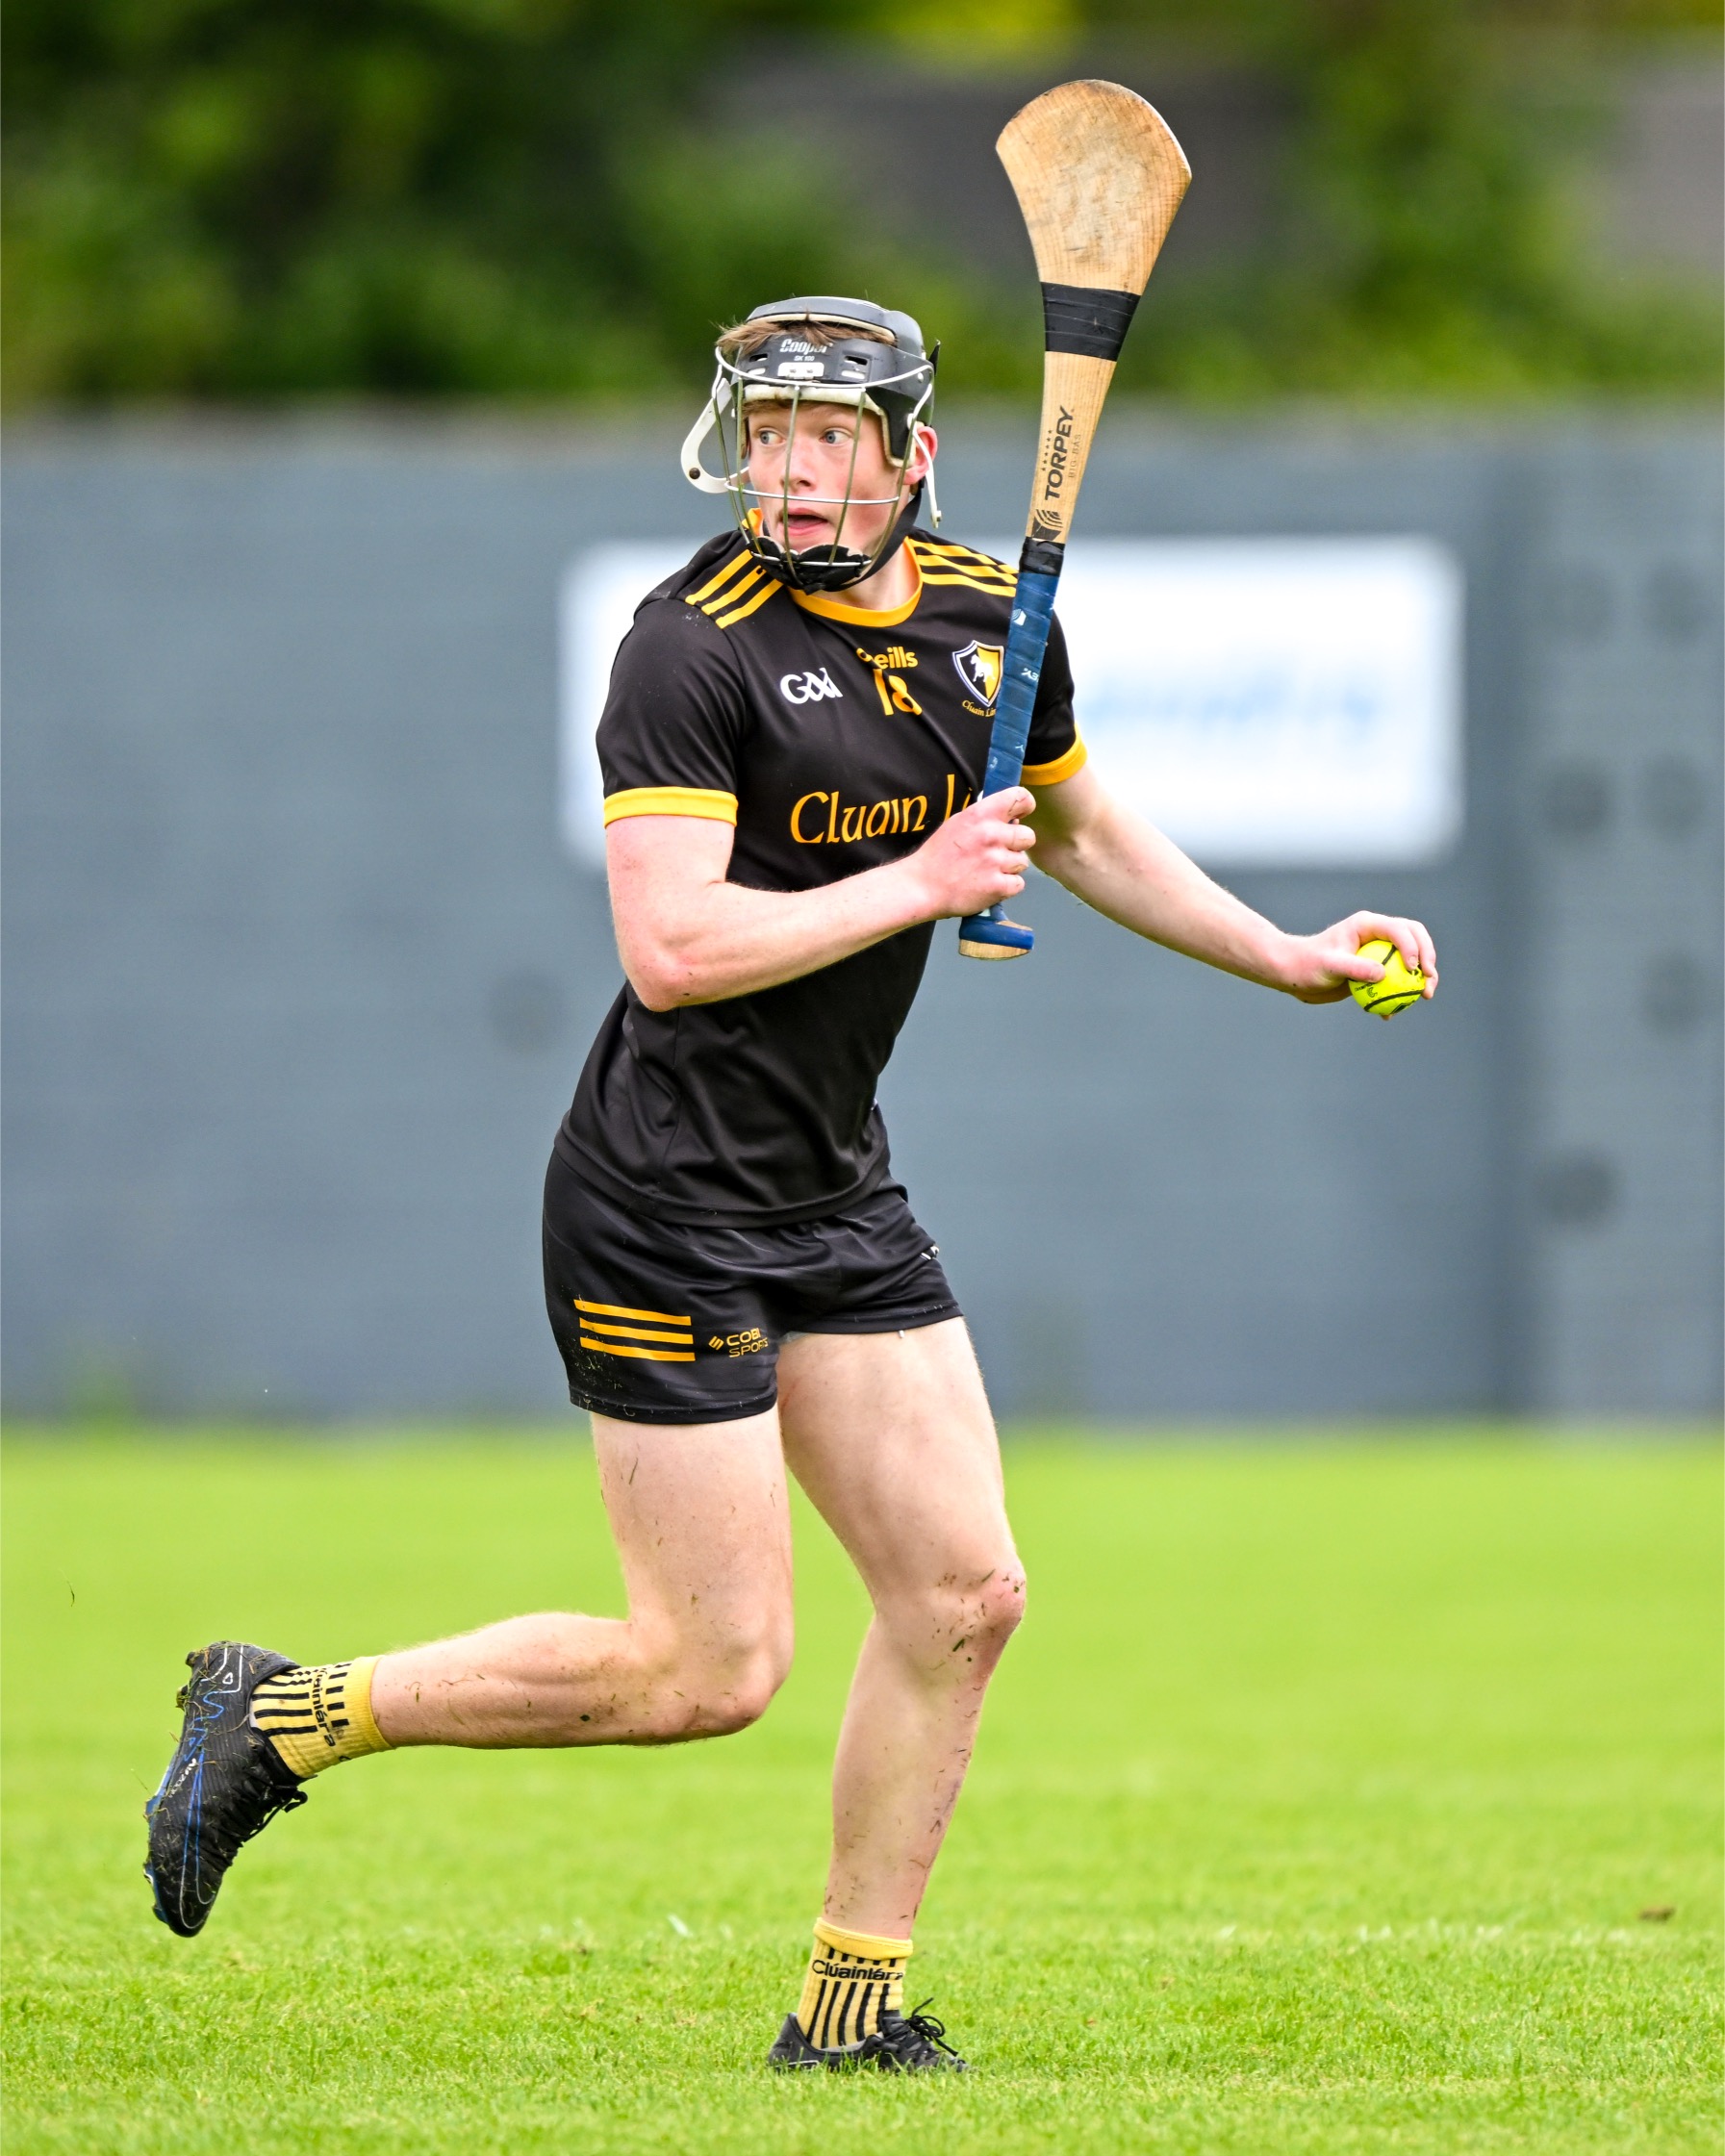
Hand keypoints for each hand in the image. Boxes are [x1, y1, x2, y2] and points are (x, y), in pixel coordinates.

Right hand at [904, 787, 1036, 919]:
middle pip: (1028, 836)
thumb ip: (985, 819)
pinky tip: (988, 885)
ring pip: (1023, 862)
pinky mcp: (998, 886)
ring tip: (987, 871)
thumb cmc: (939, 855)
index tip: (1020, 815)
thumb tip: (1012, 820)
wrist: (922, 887)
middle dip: (1016, 845)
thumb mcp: (958, 823)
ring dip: (1009, 868)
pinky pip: (1018, 884)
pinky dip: (1006, 887)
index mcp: (981, 814)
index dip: (1025, 806)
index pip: (1020, 798)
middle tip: (996, 853)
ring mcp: (995, 862)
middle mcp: (991, 834)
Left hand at [1278, 910, 1437, 1005]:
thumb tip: (1383, 975)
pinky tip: (1392, 1014)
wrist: (1294, 974)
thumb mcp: (1329, 965)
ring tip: (1425, 997)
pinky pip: (1394, 981)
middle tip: (1429, 981)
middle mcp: (1377, 935)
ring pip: (1410, 960)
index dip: (1413, 947)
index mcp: (1367, 925)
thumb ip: (1355, 968)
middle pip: (1415, 939)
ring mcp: (1378, 952)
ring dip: (1422, 977)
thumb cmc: (1306, 964)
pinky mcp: (1374, 971)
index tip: (1412, 970)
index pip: (1401, 929)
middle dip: (1427, 958)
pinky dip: (1398, 996)